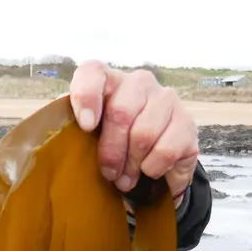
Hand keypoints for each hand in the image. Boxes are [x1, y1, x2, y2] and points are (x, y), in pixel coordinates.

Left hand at [68, 59, 199, 203]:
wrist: (154, 158)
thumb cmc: (113, 144)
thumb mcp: (89, 137)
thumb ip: (75, 133)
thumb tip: (64, 146)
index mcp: (108, 80)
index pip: (92, 73)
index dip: (86, 98)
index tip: (86, 127)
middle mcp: (139, 82)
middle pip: (120, 112)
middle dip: (111, 151)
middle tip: (108, 173)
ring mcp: (166, 99)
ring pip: (144, 134)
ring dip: (132, 164)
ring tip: (126, 178)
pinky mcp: (187, 122)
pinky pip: (167, 150)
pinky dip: (153, 168)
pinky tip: (149, 170)